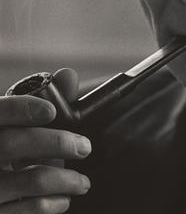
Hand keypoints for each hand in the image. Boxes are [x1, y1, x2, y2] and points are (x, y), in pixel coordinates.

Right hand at [0, 68, 91, 212]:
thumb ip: (46, 98)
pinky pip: (23, 210)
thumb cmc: (10, 147)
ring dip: (65, 180)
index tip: (51, 111)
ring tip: (82, 181)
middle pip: (13, 144)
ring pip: (27, 180)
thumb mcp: (22, 124)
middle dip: (56, 144)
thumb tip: (69, 75)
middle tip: (85, 147)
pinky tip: (63, 199)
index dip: (23, 109)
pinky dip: (48, 204)